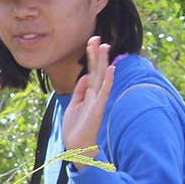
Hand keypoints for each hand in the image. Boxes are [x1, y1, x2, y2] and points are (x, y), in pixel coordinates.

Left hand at [61, 36, 115, 167]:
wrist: (77, 147)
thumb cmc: (76, 127)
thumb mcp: (74, 104)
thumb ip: (80, 90)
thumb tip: (86, 75)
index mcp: (89, 93)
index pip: (91, 71)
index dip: (91, 57)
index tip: (91, 42)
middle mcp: (95, 94)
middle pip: (96, 70)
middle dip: (96, 54)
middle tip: (96, 36)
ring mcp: (97, 100)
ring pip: (100, 77)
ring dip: (102, 62)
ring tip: (104, 46)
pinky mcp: (97, 108)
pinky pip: (104, 92)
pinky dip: (108, 80)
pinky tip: (110, 69)